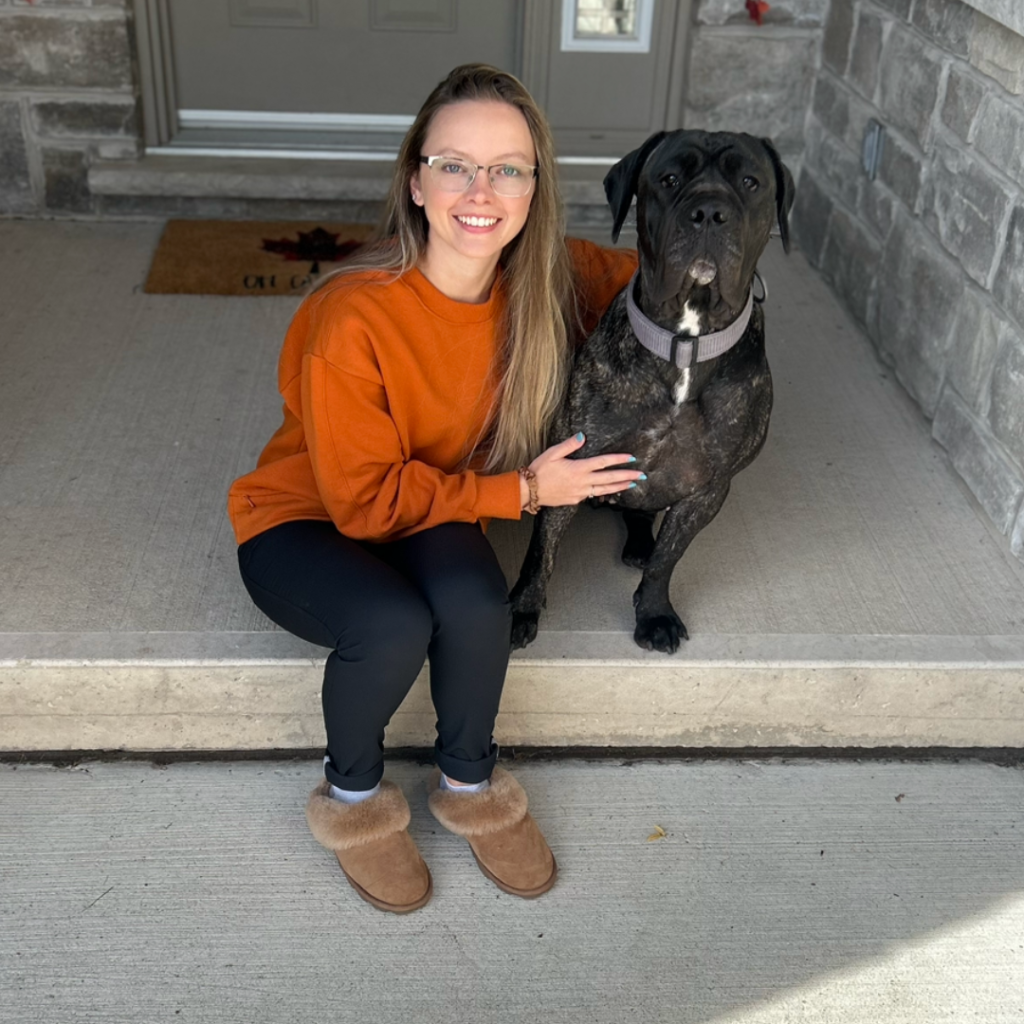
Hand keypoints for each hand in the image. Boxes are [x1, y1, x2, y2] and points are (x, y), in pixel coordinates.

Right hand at [527, 432, 642, 507]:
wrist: (529, 491)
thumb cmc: (539, 471)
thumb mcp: (552, 453)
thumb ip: (569, 445)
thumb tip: (582, 436)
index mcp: (578, 468)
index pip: (603, 462)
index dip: (619, 460)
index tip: (631, 458)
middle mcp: (582, 482)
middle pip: (609, 478)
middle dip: (627, 476)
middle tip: (641, 475)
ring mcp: (580, 493)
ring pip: (604, 490)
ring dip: (619, 487)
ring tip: (631, 485)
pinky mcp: (575, 500)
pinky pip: (592, 495)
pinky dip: (603, 493)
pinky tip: (608, 491)